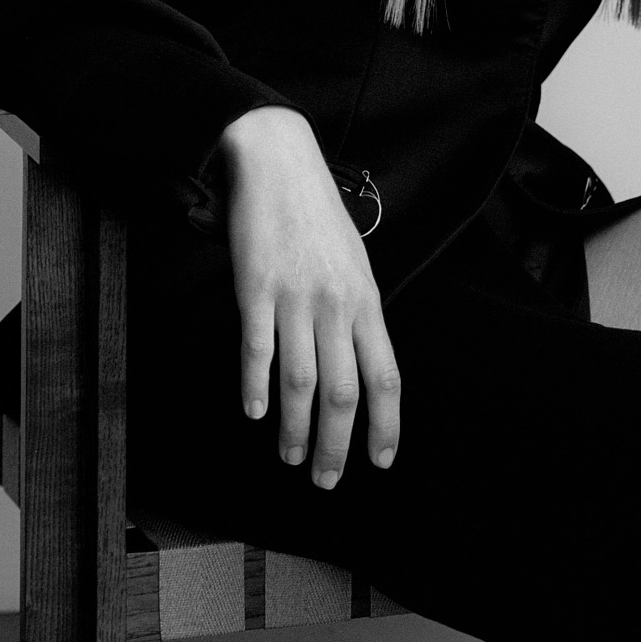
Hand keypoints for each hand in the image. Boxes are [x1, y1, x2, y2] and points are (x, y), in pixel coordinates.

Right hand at [218, 107, 400, 486]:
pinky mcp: (255, 287)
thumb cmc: (317, 214)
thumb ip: (358, 313)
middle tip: (327, 481)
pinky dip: (255, 386)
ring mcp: (295, 296)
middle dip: (338, 446)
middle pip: (344, 392)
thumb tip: (361, 365)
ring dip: (297, 429)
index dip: (386, 425)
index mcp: (365, 299)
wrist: (279, 160)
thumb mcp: (354, 262)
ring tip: (292, 458)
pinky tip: (254, 412)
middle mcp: (336, 303)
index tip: (381, 462)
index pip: (386, 376)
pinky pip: (257, 348)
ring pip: (301, 382)